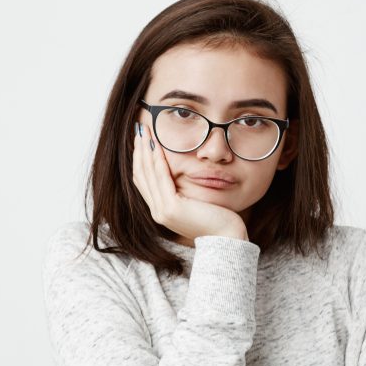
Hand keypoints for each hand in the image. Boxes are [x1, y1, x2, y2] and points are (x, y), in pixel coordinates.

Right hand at [132, 121, 247, 242]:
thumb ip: (183, 190)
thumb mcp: (195, 201)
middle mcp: (157, 211)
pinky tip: (157, 146)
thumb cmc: (217, 218)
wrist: (226, 237)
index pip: (143, 180)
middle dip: (139, 150)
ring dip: (145, 151)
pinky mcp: (172, 209)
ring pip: (147, 175)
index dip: (140, 158)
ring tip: (145, 132)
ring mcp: (162, 211)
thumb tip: (180, 171)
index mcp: (161, 209)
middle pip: (141, 175)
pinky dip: (158, 161)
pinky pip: (161, 179)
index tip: (142, 140)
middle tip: (139, 129)